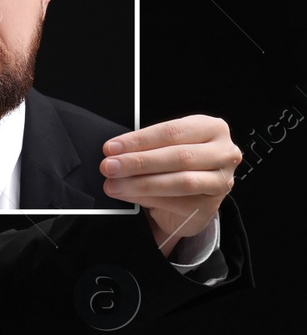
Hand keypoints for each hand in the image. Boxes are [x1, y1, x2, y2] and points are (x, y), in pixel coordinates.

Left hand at [99, 115, 239, 256]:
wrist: (190, 196)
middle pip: (178, 156)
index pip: (172, 131)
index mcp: (211, 128)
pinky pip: (177, 202)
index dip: (139, 140)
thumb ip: (145, 148)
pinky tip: (129, 196)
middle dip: (138, 162)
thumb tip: (114, 154)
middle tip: (109, 167)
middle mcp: (224, 153)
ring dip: (141, 183)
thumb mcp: (163, 147)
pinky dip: (148, 199)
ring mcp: (221, 181)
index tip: (111, 148)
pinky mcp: (211, 206)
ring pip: (180, 181)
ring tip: (114, 184)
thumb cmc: (175, 164)